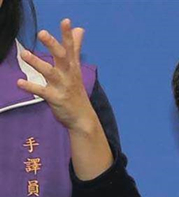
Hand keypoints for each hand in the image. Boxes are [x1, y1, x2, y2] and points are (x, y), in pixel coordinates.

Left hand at [17, 18, 112, 180]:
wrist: (82, 118)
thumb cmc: (76, 91)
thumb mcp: (75, 69)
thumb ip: (75, 48)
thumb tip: (80, 30)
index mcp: (72, 67)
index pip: (70, 48)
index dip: (67, 35)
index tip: (65, 21)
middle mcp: (69, 74)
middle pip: (61, 57)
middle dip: (53, 45)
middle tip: (42, 33)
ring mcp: (63, 87)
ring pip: (50, 73)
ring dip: (37, 63)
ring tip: (25, 54)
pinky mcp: (56, 98)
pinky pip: (42, 91)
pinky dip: (31, 87)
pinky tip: (20, 82)